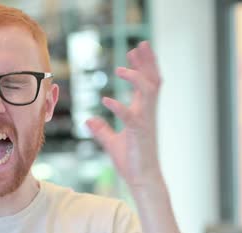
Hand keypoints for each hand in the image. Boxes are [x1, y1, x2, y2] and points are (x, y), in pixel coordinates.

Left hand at [86, 41, 161, 188]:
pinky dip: (119, 107)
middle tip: (140, 44)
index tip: (134, 52)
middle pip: (152, 81)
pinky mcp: (139, 134)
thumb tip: (89, 119)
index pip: (147, 84)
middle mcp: (147, 114)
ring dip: (136, 77)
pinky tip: (106, 101)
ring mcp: (145, 122)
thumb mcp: (111, 142)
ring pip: (149, 92)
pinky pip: (131, 116)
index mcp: (143, 114)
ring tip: (120, 68)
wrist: (142, 179)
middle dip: (147, 62)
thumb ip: (101, 129)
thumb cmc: (131, 162)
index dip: (142, 67)